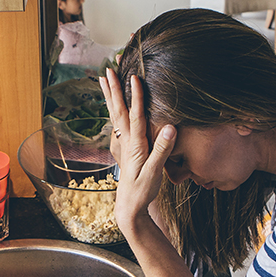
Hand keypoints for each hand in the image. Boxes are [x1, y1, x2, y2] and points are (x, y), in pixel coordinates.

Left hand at [99, 69, 176, 235]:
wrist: (130, 207)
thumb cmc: (143, 191)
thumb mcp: (155, 172)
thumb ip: (162, 149)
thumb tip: (171, 127)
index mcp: (135, 144)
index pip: (135, 115)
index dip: (135, 96)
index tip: (134, 77)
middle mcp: (127, 141)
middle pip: (118, 110)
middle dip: (114, 89)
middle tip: (108, 69)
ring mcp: (124, 144)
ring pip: (115, 114)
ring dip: (110, 96)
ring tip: (104, 79)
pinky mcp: (125, 148)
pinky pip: (117, 123)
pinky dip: (114, 109)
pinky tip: (112, 104)